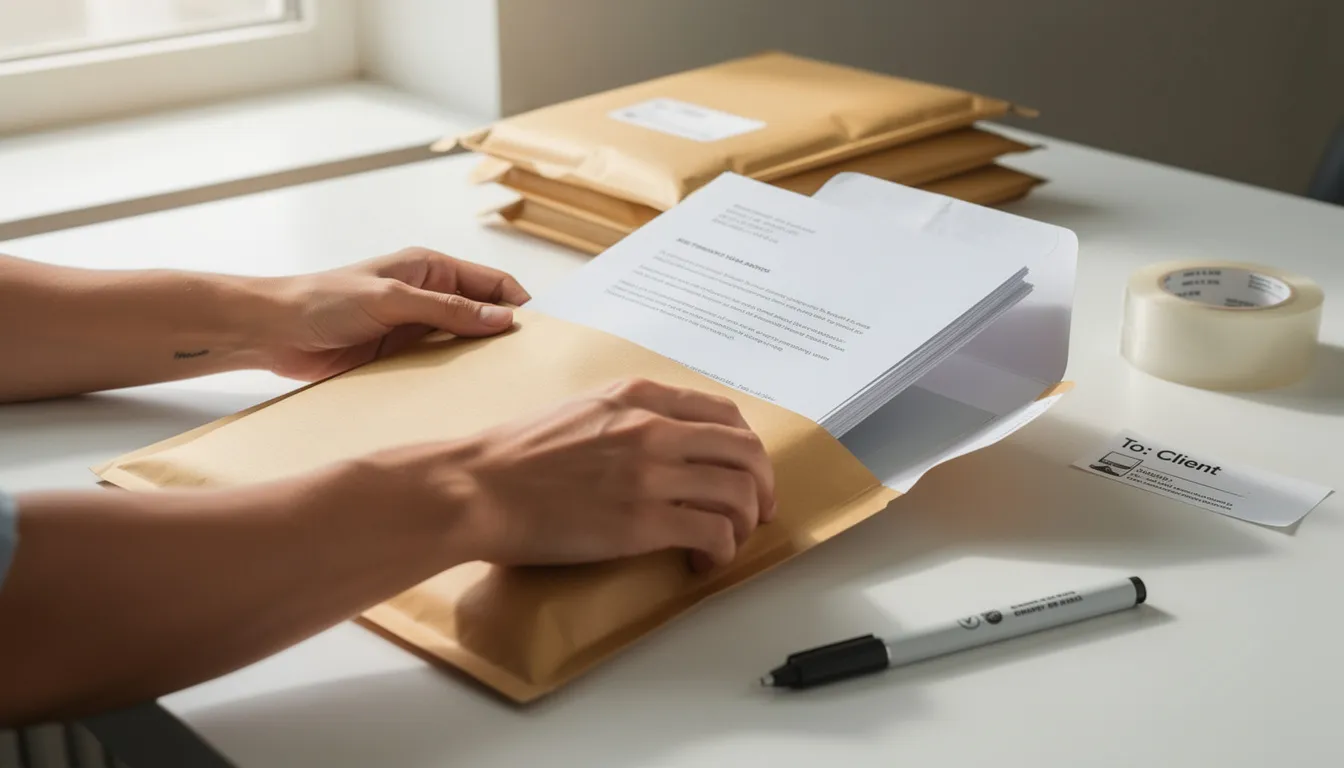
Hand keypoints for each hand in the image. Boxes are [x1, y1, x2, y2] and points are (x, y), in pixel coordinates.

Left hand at [260, 247, 530, 379]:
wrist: (274, 332)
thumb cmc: (323, 300)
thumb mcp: (392, 299)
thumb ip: (447, 310)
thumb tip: (501, 318)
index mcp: (430, 268)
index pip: (491, 283)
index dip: (517, 304)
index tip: (539, 331)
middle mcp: (428, 296)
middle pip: (482, 315)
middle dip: (504, 335)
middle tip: (527, 362)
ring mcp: (415, 328)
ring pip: (463, 344)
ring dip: (478, 359)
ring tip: (503, 381)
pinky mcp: (400, 357)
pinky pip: (438, 367)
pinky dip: (452, 377)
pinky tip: (465, 392)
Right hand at [378, 378, 775, 571]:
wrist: (479, 486)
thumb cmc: (517, 455)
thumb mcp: (583, 409)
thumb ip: (630, 415)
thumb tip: (667, 440)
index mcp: (640, 396)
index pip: (726, 414)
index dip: (748, 448)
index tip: (748, 472)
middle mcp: (654, 427)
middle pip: (746, 452)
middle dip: (763, 486)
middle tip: (757, 512)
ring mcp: (652, 473)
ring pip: (740, 493)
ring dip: (744, 523)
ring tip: (727, 542)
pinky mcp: (644, 520)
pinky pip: (715, 533)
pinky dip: (722, 551)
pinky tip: (702, 562)